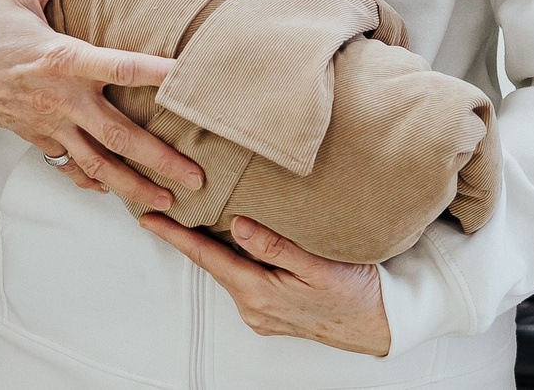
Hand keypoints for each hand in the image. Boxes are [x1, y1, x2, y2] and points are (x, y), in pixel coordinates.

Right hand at [0, 0, 205, 209]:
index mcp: (61, 59)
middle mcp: (59, 99)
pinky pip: (68, 165)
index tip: (187, 78)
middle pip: (117, 136)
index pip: (119, 67)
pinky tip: (111, 190)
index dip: (155, 73)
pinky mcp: (34, 136)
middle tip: (193, 177)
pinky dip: (91, 181)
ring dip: (132, 185)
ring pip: (96, 163)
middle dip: (159, 158)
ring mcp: (47, 123)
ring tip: (165, 202)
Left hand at [139, 214, 391, 356]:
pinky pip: (244, 280)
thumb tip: (238, 226)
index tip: (151, 219)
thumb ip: (276, 246)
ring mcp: (262, 313)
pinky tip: (236, 242)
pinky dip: (235, 260)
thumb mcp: (319, 265)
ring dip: (215, 248)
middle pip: (214, 264)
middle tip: (168, 209)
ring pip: (229, 271)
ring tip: (198, 219)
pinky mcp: (272, 312)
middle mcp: (254, 308)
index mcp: (260, 294)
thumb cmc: (358, 293)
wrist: (382, 324)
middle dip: (191, 238)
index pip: (208, 258)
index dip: (177, 237)